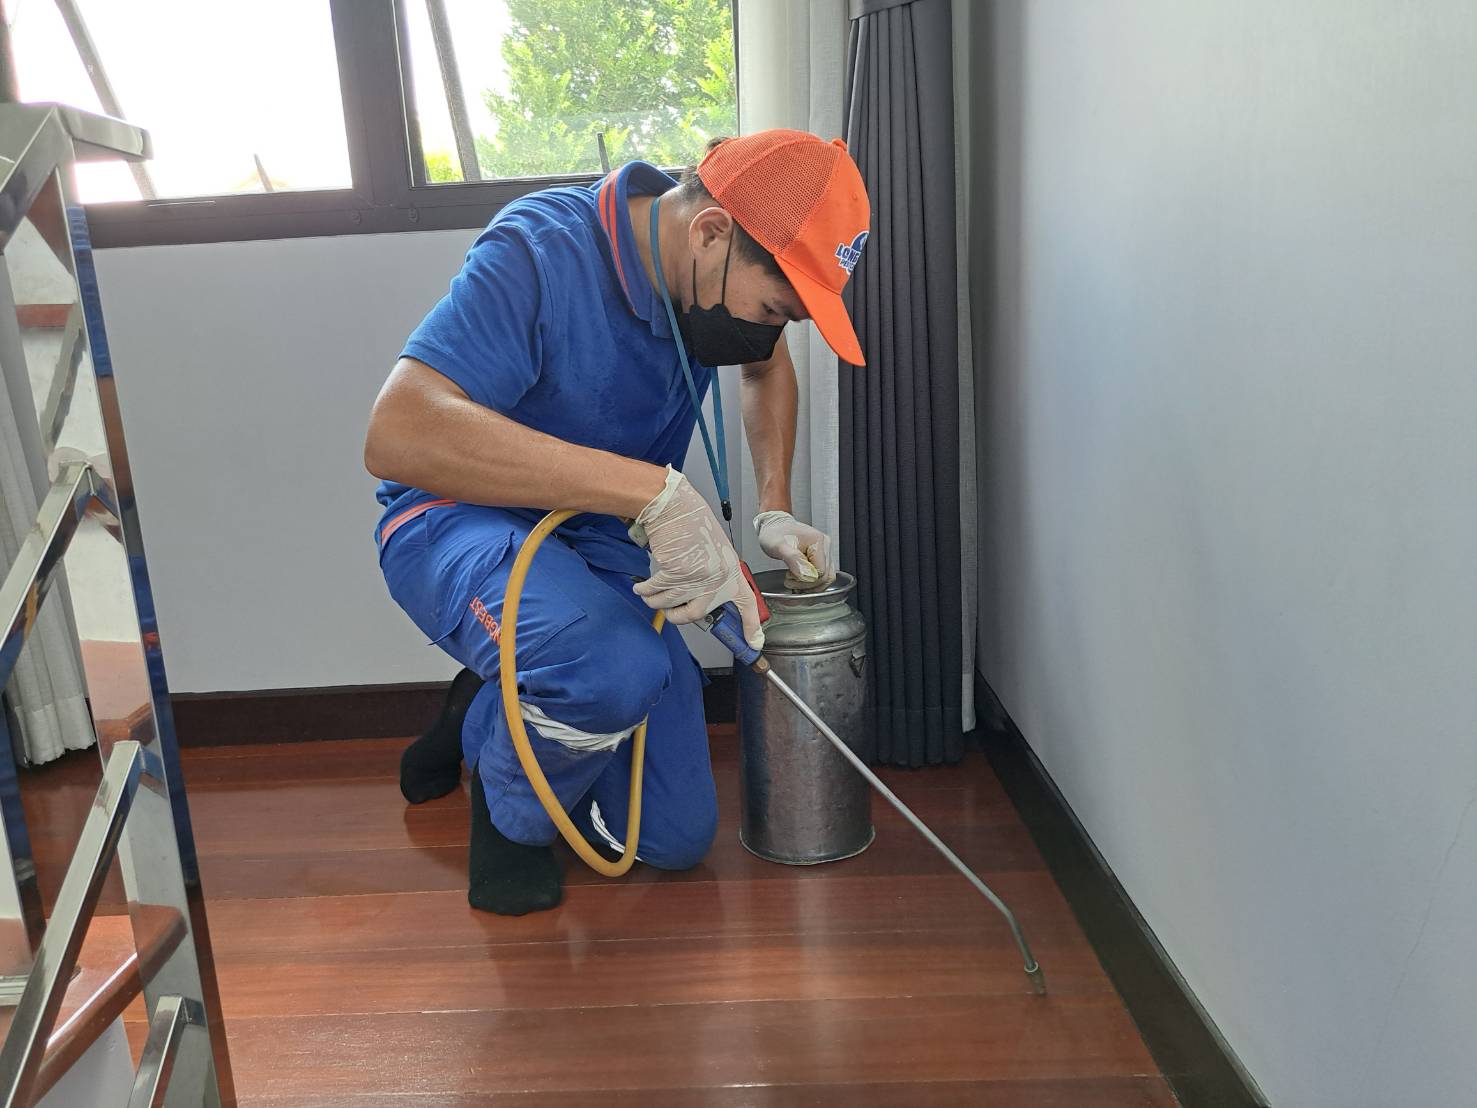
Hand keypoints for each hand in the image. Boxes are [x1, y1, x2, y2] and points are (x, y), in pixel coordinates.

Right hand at [629, 468, 763, 647]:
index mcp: (730, 572)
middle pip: (694, 614)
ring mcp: (696, 577)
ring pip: (669, 603)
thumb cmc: (694, 524)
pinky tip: (641, 587)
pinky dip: (644, 591)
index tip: (754, 643)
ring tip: (649, 594)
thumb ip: (713, 575)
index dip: (751, 627)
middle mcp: (716, 578)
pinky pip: (655, 591)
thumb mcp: (715, 551)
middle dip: (676, 617)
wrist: (677, 506)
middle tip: (670, 613)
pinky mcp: (674, 573)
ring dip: (654, 601)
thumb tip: (701, 599)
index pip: (747, 603)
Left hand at [754, 510, 834, 589]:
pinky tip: (799, 581)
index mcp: (818, 541)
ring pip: (826, 578)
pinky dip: (811, 582)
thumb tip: (806, 574)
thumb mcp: (778, 545)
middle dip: (807, 584)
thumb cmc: (775, 532)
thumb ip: (793, 559)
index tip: (789, 576)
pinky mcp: (820, 557)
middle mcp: (825, 546)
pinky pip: (822, 575)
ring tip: (794, 582)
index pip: (820, 572)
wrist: (773, 526)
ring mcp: (824, 552)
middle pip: (825, 577)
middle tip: (789, 581)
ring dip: (810, 585)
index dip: (806, 579)